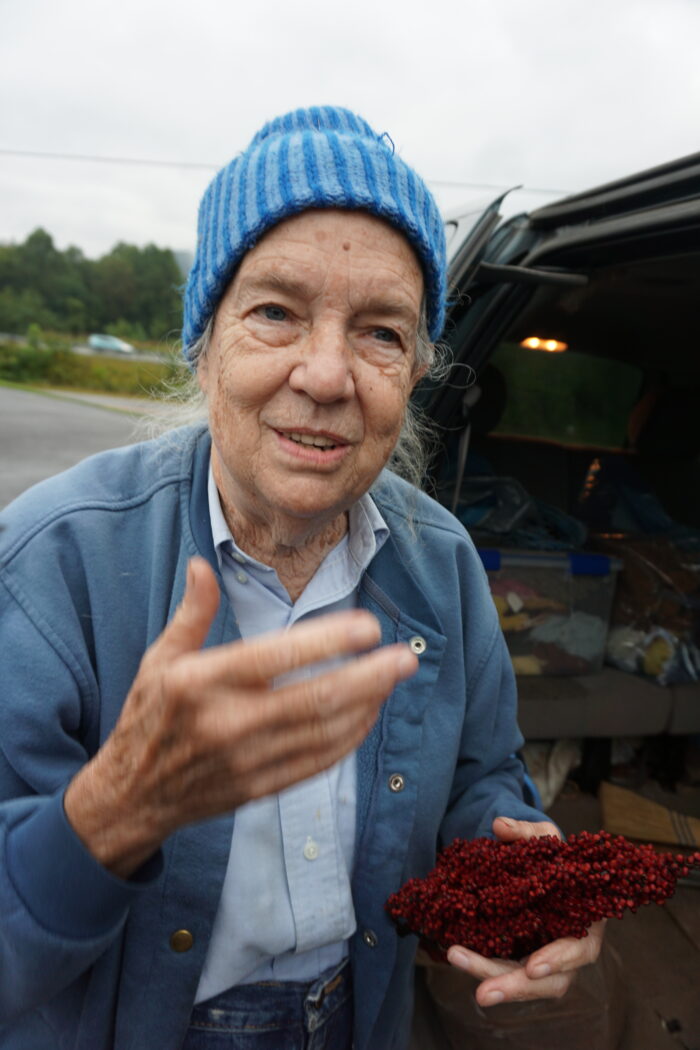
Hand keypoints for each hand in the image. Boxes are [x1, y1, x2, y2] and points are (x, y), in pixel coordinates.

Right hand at [65, 556, 417, 877]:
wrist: (132, 795)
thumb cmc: (149, 716)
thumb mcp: (160, 658)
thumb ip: (192, 613)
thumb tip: (203, 565)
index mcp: (202, 682)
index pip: (276, 657)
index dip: (328, 641)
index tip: (369, 627)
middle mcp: (228, 723)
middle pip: (314, 699)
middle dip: (368, 678)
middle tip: (405, 658)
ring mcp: (247, 760)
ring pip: (323, 733)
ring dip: (366, 705)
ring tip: (394, 678)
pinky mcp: (260, 788)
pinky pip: (317, 763)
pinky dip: (348, 738)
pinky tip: (368, 713)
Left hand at [446, 817, 604, 1005]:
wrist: (539, 866)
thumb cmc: (552, 855)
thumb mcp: (545, 838)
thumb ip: (527, 832)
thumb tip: (500, 826)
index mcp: (586, 922)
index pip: (580, 949)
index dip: (559, 960)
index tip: (532, 966)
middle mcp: (569, 950)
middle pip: (549, 981)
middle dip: (515, 986)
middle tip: (483, 994)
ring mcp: (545, 960)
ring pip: (524, 984)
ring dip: (492, 981)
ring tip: (456, 961)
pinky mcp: (522, 960)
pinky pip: (506, 972)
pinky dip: (483, 967)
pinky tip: (457, 956)